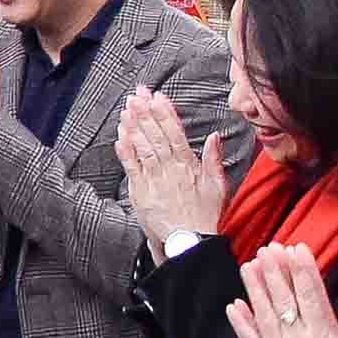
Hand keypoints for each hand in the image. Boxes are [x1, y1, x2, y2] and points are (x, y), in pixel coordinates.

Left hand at [117, 88, 231, 248]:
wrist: (189, 242)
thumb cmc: (203, 216)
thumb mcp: (218, 186)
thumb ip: (214, 159)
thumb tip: (215, 136)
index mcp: (188, 165)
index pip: (175, 133)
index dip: (165, 113)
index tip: (158, 97)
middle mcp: (170, 169)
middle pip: (156, 135)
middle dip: (145, 112)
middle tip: (137, 94)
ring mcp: (153, 179)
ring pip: (142, 147)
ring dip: (134, 126)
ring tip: (127, 108)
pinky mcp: (140, 192)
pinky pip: (131, 167)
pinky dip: (125, 150)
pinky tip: (120, 135)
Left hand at [226, 245, 337, 337]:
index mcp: (322, 334)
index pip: (312, 294)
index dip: (303, 269)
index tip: (297, 248)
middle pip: (284, 298)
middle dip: (276, 271)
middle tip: (269, 248)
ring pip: (264, 313)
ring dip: (255, 288)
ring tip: (249, 265)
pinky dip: (241, 322)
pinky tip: (234, 305)